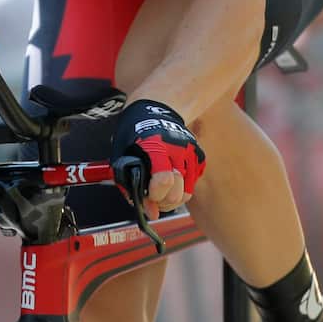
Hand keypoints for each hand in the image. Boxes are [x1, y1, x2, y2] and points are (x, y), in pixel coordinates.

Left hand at [110, 100, 205, 219]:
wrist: (156, 109)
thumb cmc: (135, 134)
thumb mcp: (123, 157)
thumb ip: (132, 187)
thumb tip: (151, 213)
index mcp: (155, 146)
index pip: (163, 180)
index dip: (155, 194)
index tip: (147, 193)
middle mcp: (178, 150)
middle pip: (178, 193)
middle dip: (163, 201)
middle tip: (153, 196)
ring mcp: (191, 153)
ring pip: (187, 193)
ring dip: (172, 198)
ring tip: (160, 191)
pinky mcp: (199, 157)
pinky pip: (193, 184)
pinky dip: (181, 188)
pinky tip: (170, 180)